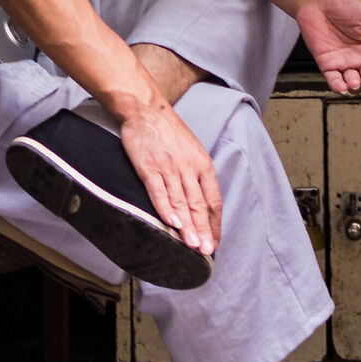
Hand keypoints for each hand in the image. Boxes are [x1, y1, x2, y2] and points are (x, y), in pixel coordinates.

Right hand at [118, 97, 221, 256]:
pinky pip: (159, 191)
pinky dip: (165, 208)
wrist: (146, 109)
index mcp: (202, 164)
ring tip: (191, 245)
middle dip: (203, 230)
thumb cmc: (169, 131)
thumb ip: (198, 174)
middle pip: (199, 204)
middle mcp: (189, 168)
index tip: (213, 242)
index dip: (214, 223)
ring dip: (187, 225)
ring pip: (181, 202)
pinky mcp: (149, 168)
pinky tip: (171, 223)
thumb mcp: (193, 150)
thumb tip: (202, 201)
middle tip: (205, 251)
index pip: (213, 199)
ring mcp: (169, 168)